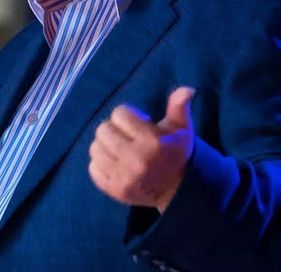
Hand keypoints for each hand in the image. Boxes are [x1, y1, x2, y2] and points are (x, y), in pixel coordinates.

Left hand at [89, 87, 194, 211]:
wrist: (177, 191)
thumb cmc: (176, 154)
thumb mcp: (182, 129)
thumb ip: (179, 107)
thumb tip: (187, 89)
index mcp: (152, 142)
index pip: (119, 114)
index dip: (128, 115)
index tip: (139, 124)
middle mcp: (135, 160)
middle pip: (103, 129)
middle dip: (115, 129)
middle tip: (126, 136)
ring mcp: (123, 177)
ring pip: (95, 148)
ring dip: (105, 145)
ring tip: (119, 149)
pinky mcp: (114, 190)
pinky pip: (93, 168)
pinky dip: (100, 164)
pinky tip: (115, 163)